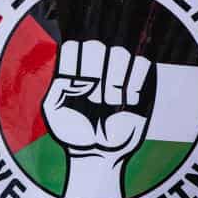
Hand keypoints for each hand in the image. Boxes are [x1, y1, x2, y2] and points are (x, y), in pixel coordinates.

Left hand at [42, 40, 151, 197]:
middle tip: (95, 96)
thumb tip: (77, 74)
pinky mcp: (141, 81)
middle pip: (97, 45)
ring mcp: (119, 71)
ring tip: (111, 103)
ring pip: (121, 52)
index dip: (76, 62)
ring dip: (115, 79)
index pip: (75, 45)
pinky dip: (134, 83)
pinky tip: (129, 100)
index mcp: (74, 69)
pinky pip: (143, 64)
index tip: (78, 84)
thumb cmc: (73, 133)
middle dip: (95, 71)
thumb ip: (57, 88)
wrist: (98, 153)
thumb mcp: (54, 112)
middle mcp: (96, 66)